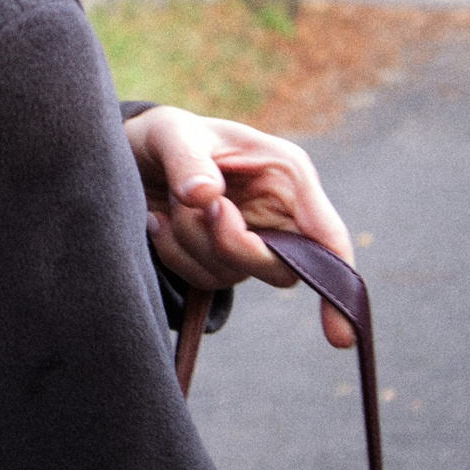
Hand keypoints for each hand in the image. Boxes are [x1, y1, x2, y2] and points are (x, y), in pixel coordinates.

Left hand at [126, 105, 357, 348]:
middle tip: (192, 207)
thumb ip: (187, 160)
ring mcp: (250, 237)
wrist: (129, 152)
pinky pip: (204, 278)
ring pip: (234, 273)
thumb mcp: (171, 133)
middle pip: (280, 266)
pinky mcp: (220, 256)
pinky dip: (175, 254)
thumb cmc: (165, 134)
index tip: (340, 336)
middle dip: (230, 245)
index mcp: (287, 175)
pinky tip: (158, 220)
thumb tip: (204, 196)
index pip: (327, 238)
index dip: (337, 286)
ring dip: (191, 243)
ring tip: (169, 201)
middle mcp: (278, 211)